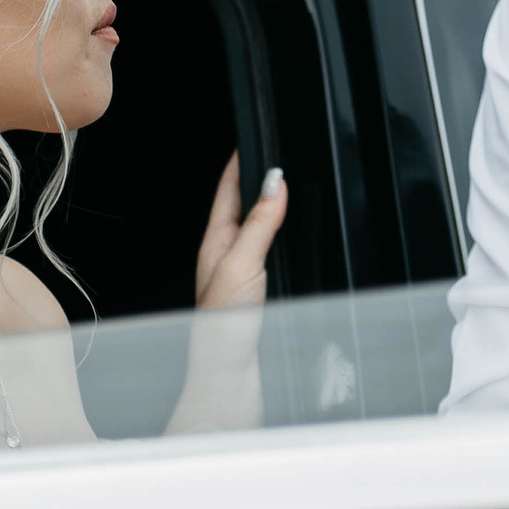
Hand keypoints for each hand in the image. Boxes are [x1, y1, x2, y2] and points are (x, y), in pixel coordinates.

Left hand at [194, 152, 286, 309]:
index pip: (228, 190)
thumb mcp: (242, 262)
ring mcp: (243, 273)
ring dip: (270, 209)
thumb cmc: (223, 324)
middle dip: (257, 180)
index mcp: (216, 241)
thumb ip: (260, 223)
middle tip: (273, 154)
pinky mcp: (259, 292)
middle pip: (244, 206)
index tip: (250, 137)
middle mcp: (228, 254)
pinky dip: (283, 239)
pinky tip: (292, 240)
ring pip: (259, 229)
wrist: (230, 371)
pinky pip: (272, 253)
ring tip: (284, 187)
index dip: (239, 162)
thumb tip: (274, 182)